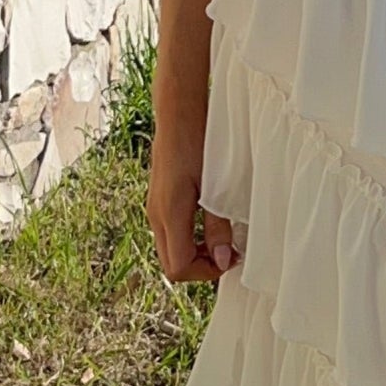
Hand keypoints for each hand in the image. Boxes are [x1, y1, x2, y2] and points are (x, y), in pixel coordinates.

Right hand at [148, 127, 239, 286]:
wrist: (179, 113)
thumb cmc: (199, 142)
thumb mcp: (216, 186)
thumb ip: (218, 225)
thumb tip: (222, 259)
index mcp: (169, 214)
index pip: (178, 267)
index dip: (206, 272)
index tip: (230, 258)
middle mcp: (156, 215)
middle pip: (171, 265)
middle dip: (200, 268)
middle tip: (227, 254)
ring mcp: (155, 208)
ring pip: (169, 250)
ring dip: (195, 254)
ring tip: (222, 240)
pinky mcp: (158, 200)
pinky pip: (170, 234)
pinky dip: (189, 240)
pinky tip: (208, 225)